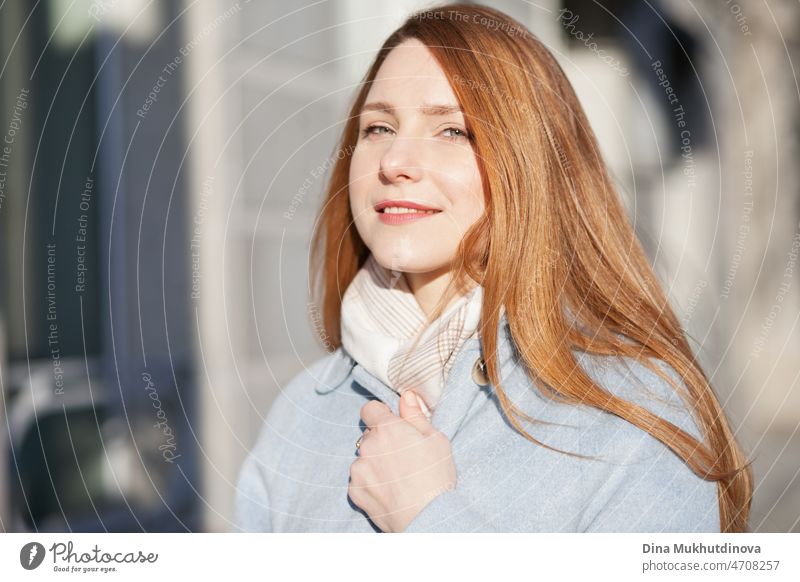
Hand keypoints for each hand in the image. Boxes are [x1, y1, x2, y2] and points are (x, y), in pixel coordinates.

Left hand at [348, 390, 456, 532]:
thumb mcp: (436, 439)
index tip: (392, 425)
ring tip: (398, 479)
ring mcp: (358, 469)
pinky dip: (370, 483)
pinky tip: (389, 491)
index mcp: (387, 428)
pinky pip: (360, 480)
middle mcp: (367, 445)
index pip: (370, 409)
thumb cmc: (436, 477)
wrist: (428, 518)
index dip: (381, 414)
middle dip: (381, 442)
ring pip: (364, 458)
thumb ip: (415, 415)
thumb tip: (406, 396)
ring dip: (375, 463)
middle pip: (369, 435)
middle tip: (403, 457)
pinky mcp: (354, 490)